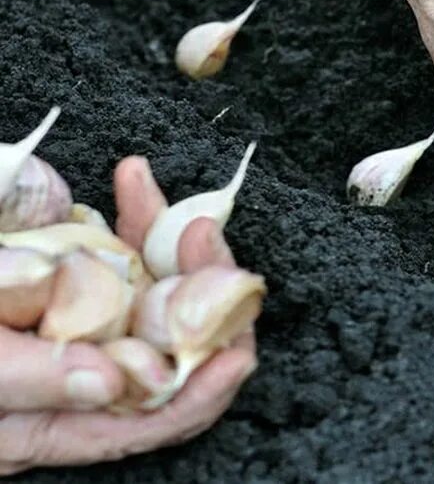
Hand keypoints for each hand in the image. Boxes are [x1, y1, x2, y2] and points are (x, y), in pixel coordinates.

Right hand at [0, 157, 256, 474]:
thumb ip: (28, 378)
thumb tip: (109, 385)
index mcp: (59, 421)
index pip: (150, 416)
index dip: (202, 390)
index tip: (238, 352)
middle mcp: (85, 373)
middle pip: (171, 345)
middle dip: (201, 291)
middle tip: (203, 238)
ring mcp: (87, 319)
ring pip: (157, 290)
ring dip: (171, 241)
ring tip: (165, 200)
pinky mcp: (78, 275)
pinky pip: (122, 250)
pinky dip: (133, 217)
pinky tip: (131, 179)